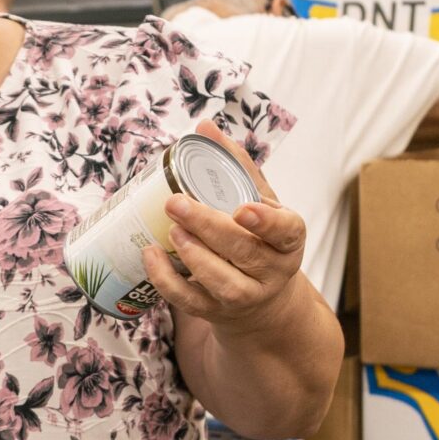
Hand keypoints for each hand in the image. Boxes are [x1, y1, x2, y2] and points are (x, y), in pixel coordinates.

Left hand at [141, 122, 307, 331]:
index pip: (287, 231)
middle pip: (245, 252)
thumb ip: (236, 166)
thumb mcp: (259, 203)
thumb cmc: (258, 240)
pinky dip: (167, 281)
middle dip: (209, 228)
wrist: (262, 302)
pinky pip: (191, 301)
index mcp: (288, 241)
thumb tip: (205, 126)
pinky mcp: (217, 313)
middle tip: (177, 203)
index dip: (267, 223)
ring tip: (172, 229)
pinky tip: (151, 255)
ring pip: (223, 282)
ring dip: (194, 255)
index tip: (243, 209)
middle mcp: (272, 271)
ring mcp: (245, 296)